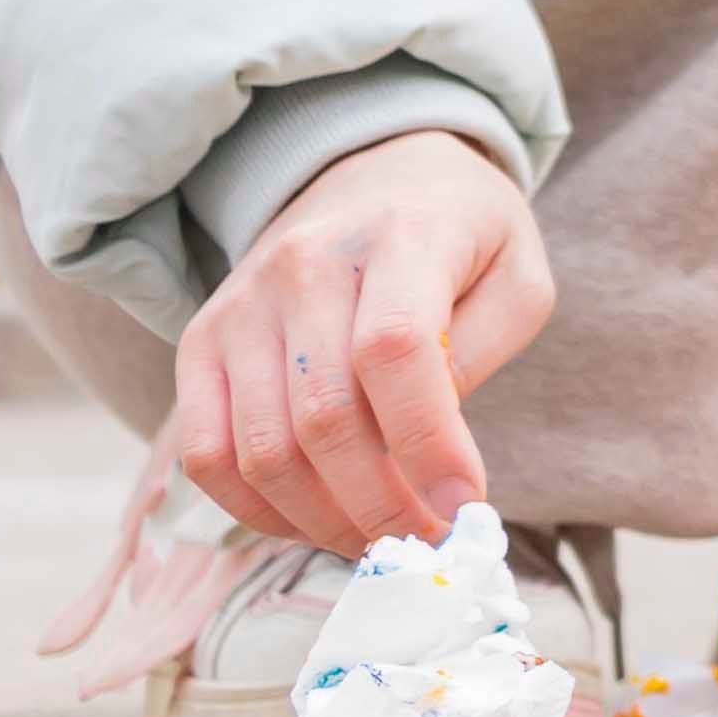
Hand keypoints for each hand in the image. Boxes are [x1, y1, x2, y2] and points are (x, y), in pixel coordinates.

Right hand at [167, 128, 552, 559]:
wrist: (376, 171)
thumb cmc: (465, 235)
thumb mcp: (516, 274)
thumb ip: (479, 354)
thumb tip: (428, 457)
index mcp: (398, 236)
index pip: (396, 349)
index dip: (427, 444)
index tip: (465, 509)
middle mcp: (303, 266)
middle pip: (323, 417)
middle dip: (380, 506)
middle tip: (426, 545)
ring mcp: (240, 305)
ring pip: (259, 450)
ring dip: (321, 521)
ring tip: (378, 541)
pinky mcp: (201, 341)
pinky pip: (204, 453)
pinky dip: (256, 509)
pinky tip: (312, 521)